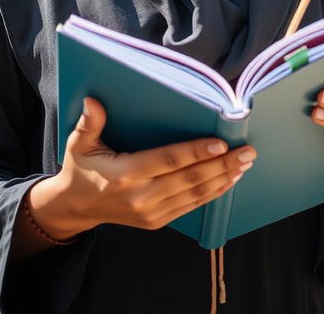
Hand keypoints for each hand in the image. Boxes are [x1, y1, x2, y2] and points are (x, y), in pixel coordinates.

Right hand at [30, 97, 255, 237]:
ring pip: (195, 195)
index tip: (220, 143)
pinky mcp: (157, 221)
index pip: (167, 161)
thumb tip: (93, 101)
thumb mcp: (79, 144)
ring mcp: (151, 213)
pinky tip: (229, 180)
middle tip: (247, 151)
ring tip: (245, 164)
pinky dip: (213, 193)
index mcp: (124, 175)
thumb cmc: (82, 169)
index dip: (195, 152)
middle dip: (222, 165)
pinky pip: (191, 207)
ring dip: (223, 179)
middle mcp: (141, 197)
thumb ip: (90, 123)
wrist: (76, 208)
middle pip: (189, 180)